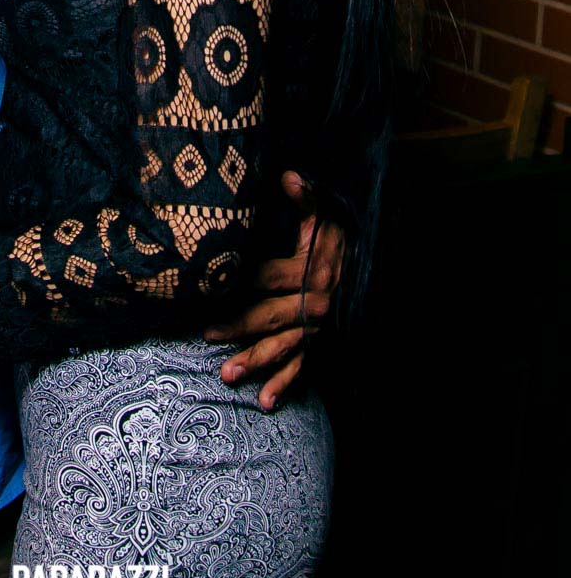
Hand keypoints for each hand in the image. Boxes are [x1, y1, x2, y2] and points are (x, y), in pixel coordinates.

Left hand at [203, 170, 343, 411]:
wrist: (369, 266)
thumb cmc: (337, 238)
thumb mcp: (325, 214)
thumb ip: (306, 196)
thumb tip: (288, 175)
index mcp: (309, 272)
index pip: (269, 276)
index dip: (241, 280)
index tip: (213, 286)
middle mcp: (313, 304)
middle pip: (270, 316)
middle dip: (239, 326)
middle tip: (207, 334)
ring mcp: (316, 327)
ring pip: (283, 347)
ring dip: (256, 361)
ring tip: (227, 374)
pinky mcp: (319, 343)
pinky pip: (302, 367)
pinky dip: (284, 385)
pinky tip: (264, 401)